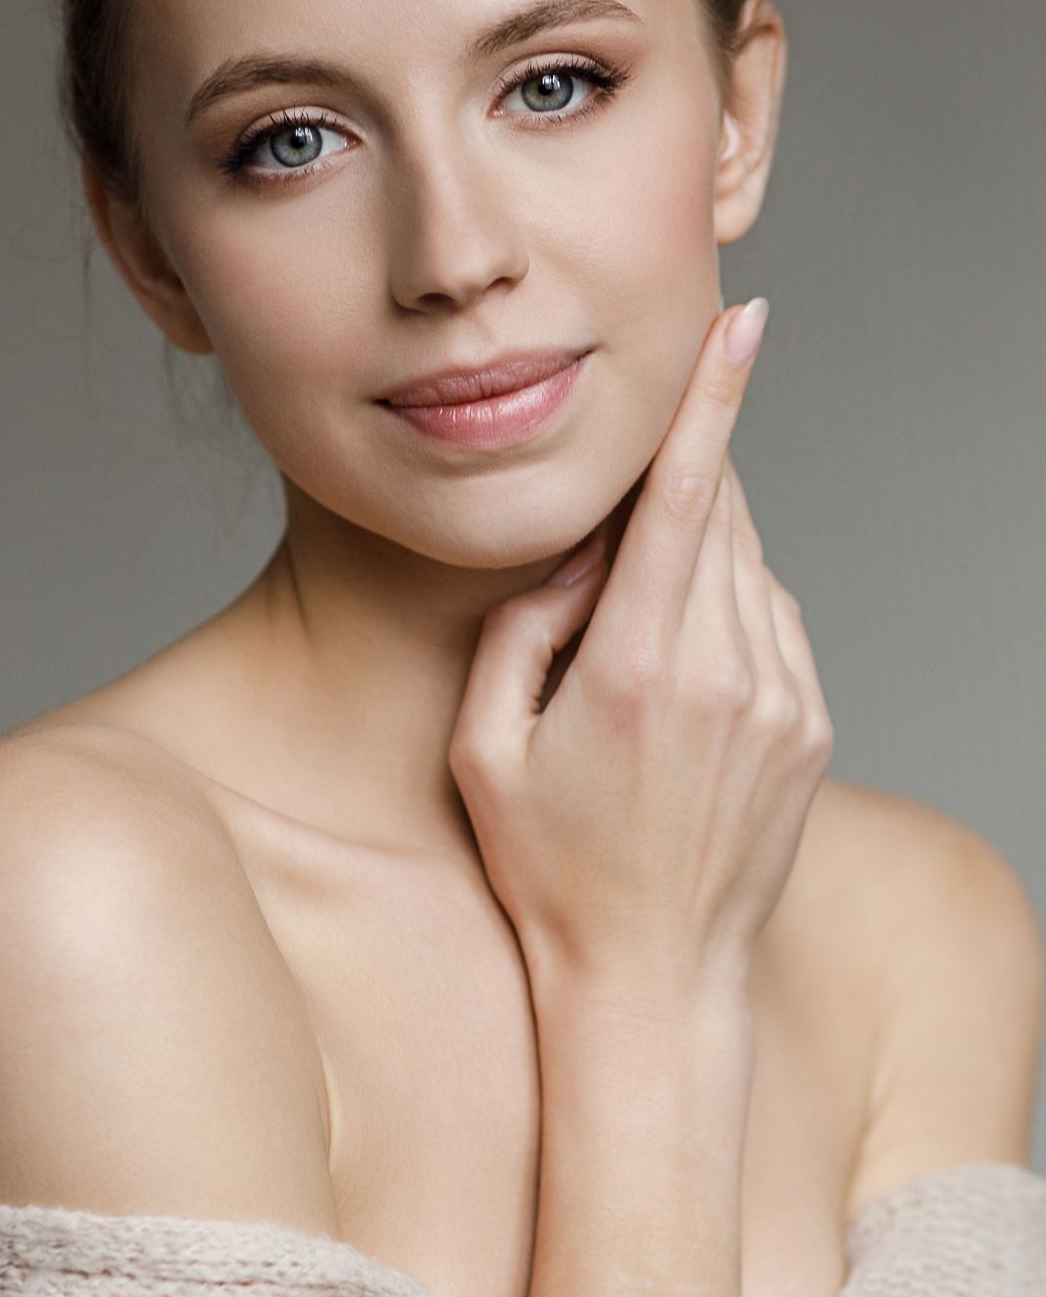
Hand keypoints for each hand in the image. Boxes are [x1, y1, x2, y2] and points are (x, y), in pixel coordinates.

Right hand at [447, 300, 833, 1002]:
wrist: (653, 975)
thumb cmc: (549, 866)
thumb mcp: (484, 748)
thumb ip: (524, 626)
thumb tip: (582, 551)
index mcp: (635, 668)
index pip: (684, 498)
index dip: (713, 400)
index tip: (743, 321)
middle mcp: (725, 674)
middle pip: (722, 519)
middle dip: (684, 487)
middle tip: (628, 533)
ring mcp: (783, 702)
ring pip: (754, 568)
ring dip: (702, 561)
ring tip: (641, 648)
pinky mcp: (812, 727)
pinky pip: (779, 623)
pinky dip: (734, 614)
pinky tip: (685, 682)